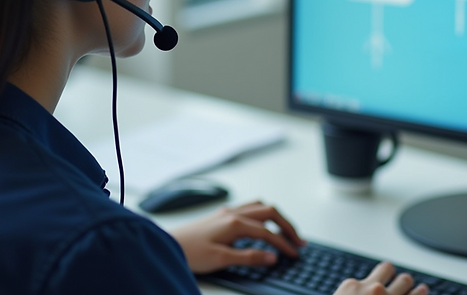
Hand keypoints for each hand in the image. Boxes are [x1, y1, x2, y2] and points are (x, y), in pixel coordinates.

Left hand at [170, 201, 306, 273]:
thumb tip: (271, 257)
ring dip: (276, 217)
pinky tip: (263, 223)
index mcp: (234, 223)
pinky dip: (263, 214)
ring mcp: (227, 212)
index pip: (268, 233)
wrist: (167, 245)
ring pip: (260, 207)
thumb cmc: (190, 252)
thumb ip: (248, 257)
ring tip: (286, 230)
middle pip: (269, 213)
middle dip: (287, 225)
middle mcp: (232, 213)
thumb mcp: (220, 259)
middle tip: (298, 240)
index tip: (294, 254)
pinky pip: (249, 207)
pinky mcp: (221, 215)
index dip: (284, 244)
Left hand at [334, 262, 428, 294]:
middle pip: (405, 279)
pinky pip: (361, 278)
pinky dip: (362, 284)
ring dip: (387, 273)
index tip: (421, 289)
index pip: (417, 294)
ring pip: (387, 268)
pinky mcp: (351, 283)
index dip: (419, 292)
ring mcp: (369, 287)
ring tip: (384, 278)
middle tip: (400, 285)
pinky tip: (359, 290)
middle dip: (404, 282)